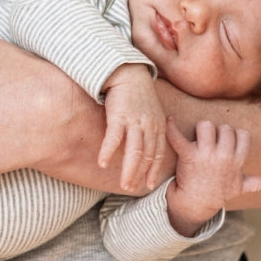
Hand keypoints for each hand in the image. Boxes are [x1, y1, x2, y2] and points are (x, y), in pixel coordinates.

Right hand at [98, 65, 166, 190]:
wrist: (127, 72)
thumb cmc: (137, 93)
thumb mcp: (152, 111)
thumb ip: (151, 129)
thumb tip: (147, 147)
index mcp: (158, 125)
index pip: (158, 153)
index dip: (154, 170)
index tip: (149, 185)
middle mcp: (149, 125)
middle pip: (147, 156)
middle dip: (140, 175)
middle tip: (132, 189)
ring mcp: (135, 121)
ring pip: (134, 151)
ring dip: (129, 170)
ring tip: (124, 185)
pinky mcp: (119, 115)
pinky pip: (114, 138)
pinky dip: (108, 151)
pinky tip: (102, 163)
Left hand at [165, 117, 260, 235]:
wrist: (196, 203)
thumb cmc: (218, 192)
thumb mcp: (240, 188)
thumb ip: (258, 184)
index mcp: (236, 161)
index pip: (243, 134)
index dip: (234, 134)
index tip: (227, 142)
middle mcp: (223, 156)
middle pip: (224, 128)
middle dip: (217, 131)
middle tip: (210, 142)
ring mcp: (205, 156)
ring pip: (206, 126)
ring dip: (201, 129)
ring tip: (198, 139)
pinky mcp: (188, 156)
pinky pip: (178, 137)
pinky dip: (171, 127)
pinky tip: (170, 120)